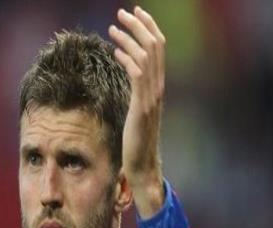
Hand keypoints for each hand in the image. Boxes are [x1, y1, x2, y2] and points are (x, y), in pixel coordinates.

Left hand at [109, 6, 165, 217]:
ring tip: (114, 26)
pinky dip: (127, 58)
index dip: (148, 29)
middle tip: (123, 12)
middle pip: (156, 46)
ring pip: (147, 56)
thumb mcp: (136, 115)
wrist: (143, 167)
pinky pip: (138, 74)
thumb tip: (128, 84)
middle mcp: (158, 89)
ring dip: (130, 38)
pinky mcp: (143, 107)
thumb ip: (136, 96)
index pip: (158, 50)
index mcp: (156, 88)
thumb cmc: (137, 144)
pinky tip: (115, 51)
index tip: (134, 16)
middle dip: (140, 25)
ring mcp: (152, 97)